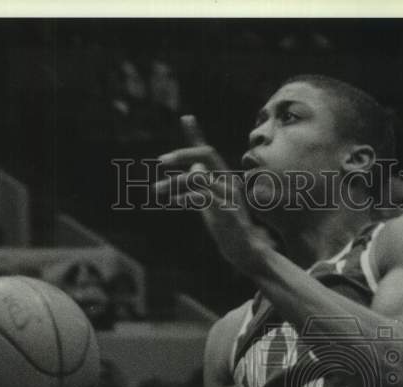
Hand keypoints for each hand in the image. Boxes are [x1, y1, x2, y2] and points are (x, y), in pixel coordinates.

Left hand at [154, 115, 272, 273]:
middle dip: (182, 154)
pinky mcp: (227, 212)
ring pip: (199, 177)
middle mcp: (229, 181)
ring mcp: (229, 196)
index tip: (186, 118)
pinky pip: (203, 197)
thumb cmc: (228, 229)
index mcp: (225, 178)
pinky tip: (172, 201)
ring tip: (157, 190)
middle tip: (161, 160)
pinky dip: (185, 197)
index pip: (208, 152)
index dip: (197, 134)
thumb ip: (202, 186)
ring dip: (174, 182)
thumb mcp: (211, 203)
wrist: (246, 252)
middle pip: (206, 155)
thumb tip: (193, 169)